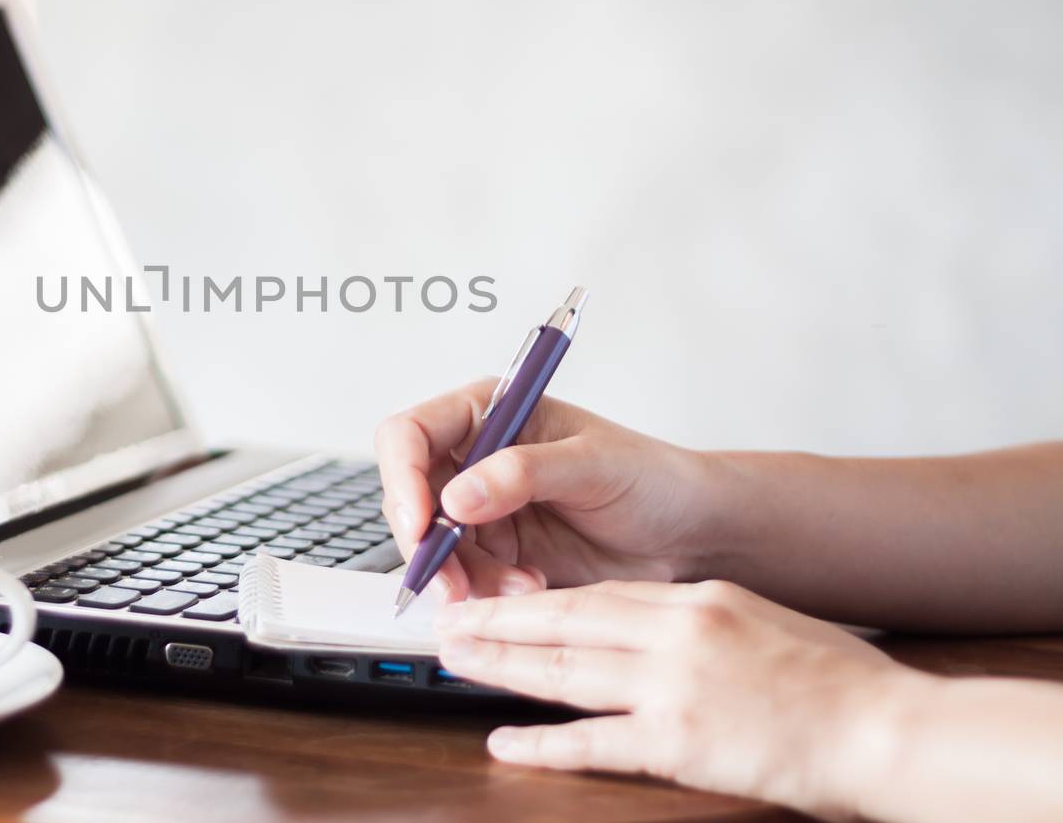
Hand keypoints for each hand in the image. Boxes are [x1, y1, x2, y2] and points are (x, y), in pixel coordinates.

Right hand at [376, 383, 716, 599]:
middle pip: (409, 497)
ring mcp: (483, 509)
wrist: (691, 536)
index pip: (411, 435)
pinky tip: (530, 588)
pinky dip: (486, 593)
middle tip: (453, 581)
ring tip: (520, 586)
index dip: (402, 477)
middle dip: (427, 543)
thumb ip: (522, 472)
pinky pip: (463, 578)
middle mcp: (477, 458)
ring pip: (432, 547)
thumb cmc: (654, 479)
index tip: (421, 522)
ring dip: (463, 575)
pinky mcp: (497, 554)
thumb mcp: (593, 465)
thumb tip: (457, 493)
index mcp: (491, 413)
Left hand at [434, 580, 918, 818]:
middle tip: (449, 621)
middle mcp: (675, 633)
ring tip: (456, 661)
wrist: (886, 728)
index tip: (497, 599)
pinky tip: (504, 742)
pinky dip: (543, 742)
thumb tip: (653, 623)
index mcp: (694, 599)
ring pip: (566, 670)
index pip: (596, 593)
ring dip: (503, 667)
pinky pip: (595, 742)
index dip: (537, 598)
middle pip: (565, 622)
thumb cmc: (838, 681)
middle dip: (499, 622)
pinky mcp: (679, 743)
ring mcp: (673, 687)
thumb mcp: (761, 620)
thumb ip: (702, 619)